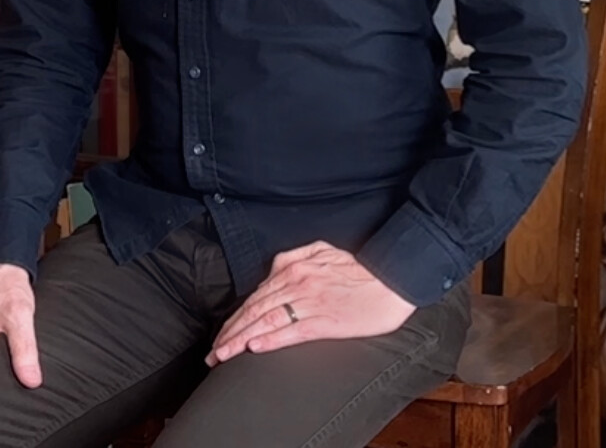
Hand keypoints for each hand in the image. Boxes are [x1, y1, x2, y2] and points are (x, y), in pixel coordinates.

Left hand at [205, 241, 414, 365]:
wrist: (392, 278)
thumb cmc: (359, 268)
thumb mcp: (322, 250)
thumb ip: (295, 256)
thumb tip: (273, 267)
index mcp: (294, 268)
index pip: (256, 296)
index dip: (235, 317)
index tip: (221, 334)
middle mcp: (297, 283)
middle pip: (255, 309)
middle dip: (231, 332)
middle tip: (213, 352)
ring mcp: (310, 302)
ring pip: (267, 320)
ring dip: (242, 339)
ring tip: (224, 355)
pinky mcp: (326, 320)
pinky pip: (293, 330)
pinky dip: (272, 339)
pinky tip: (256, 347)